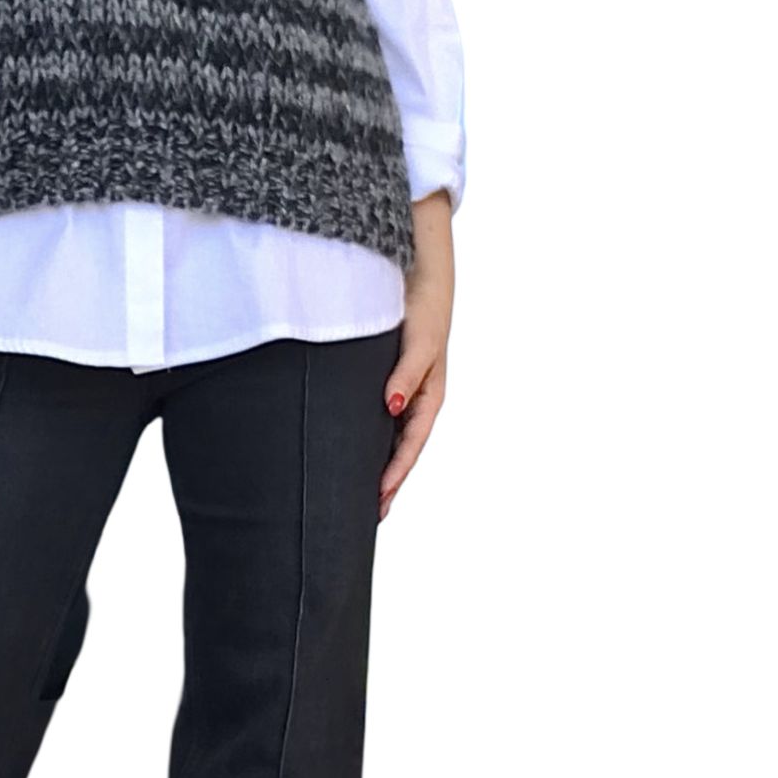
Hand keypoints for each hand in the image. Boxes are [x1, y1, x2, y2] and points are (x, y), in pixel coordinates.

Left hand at [378, 191, 454, 521]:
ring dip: (375, 464)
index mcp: (429, 390)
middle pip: (400, 447)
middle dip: (386, 481)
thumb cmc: (424, 303)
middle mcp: (414, 393)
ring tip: (357, 496)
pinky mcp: (380, 373)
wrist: (415, 264)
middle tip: (368, 514)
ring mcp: (398, 385)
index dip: (396, 473)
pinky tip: (348, 450)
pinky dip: (367, 438)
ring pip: (387, 435)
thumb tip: (390, 408)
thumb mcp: (420, 340)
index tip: (378, 500)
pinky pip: (375, 415)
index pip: (411, 442)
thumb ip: (407, 373)